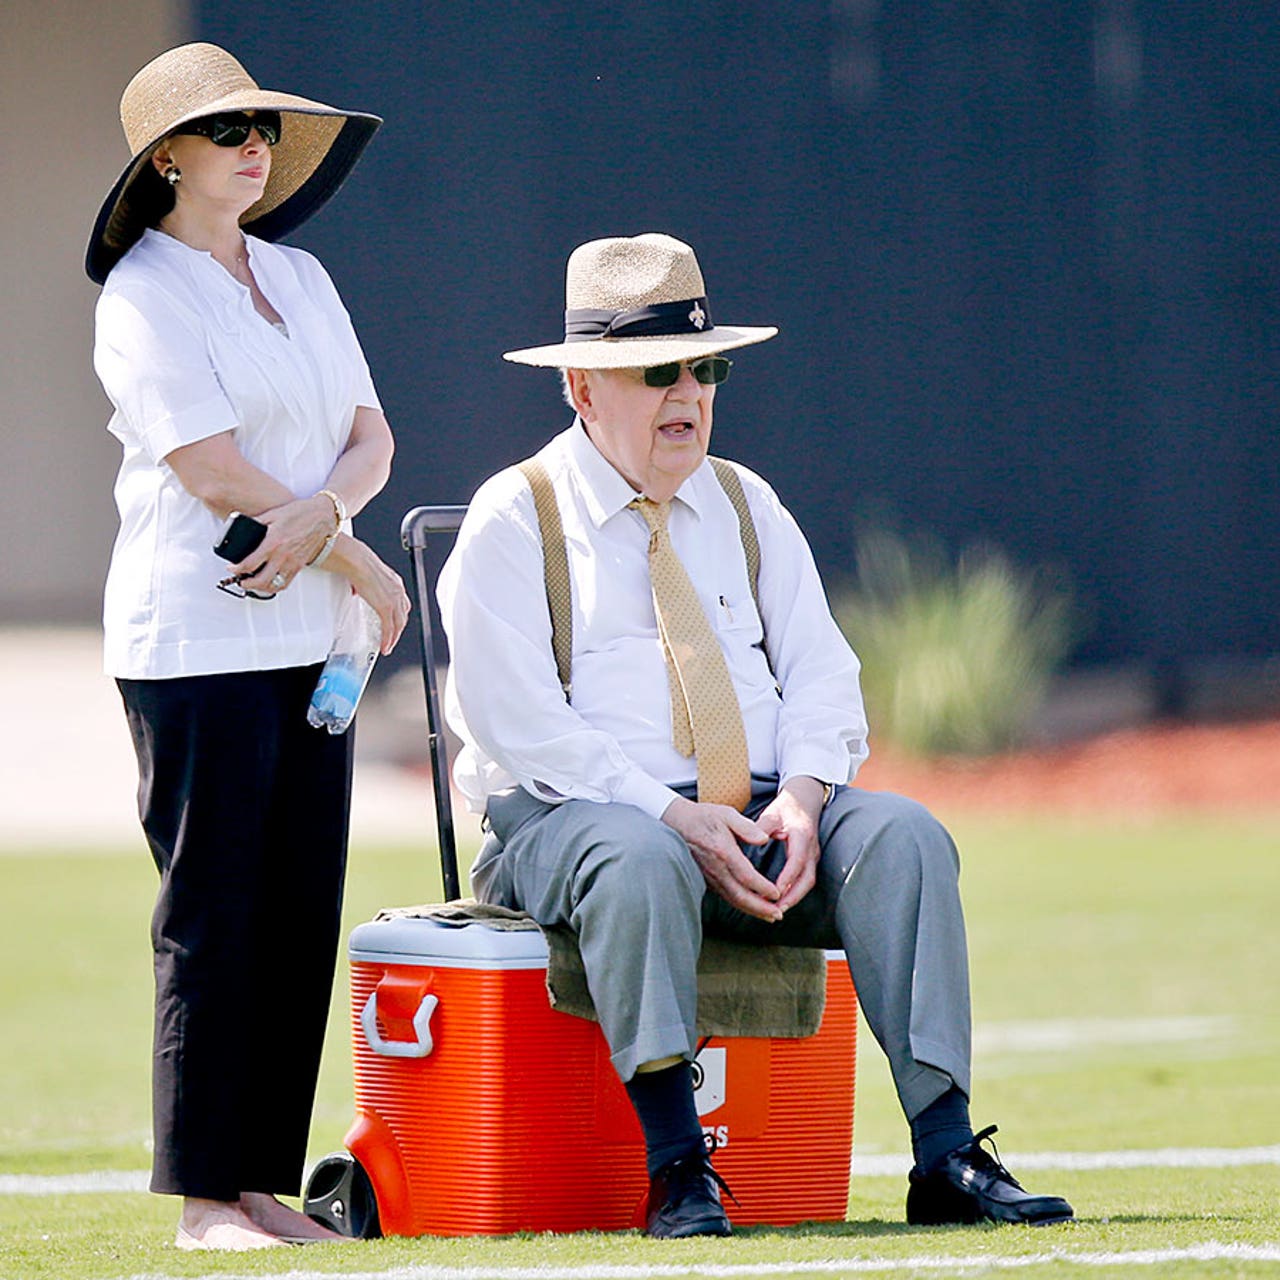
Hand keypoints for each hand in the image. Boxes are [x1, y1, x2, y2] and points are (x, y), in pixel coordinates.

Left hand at [232, 495, 333, 594]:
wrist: (322, 517)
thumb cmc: (299, 513)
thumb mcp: (273, 514)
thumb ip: (256, 522)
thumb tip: (241, 528)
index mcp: (273, 541)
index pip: (250, 563)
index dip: (237, 569)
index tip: (232, 568)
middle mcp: (283, 555)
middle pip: (261, 579)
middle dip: (246, 583)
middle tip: (240, 581)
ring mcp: (293, 562)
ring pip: (274, 584)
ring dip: (261, 588)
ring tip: (253, 584)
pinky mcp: (300, 565)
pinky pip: (286, 583)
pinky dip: (275, 586)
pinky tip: (270, 582)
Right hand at [324, 535, 411, 653]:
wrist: (356, 560)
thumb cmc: (357, 562)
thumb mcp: (365, 574)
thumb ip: (364, 583)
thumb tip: (355, 589)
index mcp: (395, 582)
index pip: (402, 603)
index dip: (399, 615)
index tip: (394, 623)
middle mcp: (398, 591)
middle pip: (402, 616)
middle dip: (398, 630)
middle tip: (391, 639)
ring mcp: (394, 599)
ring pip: (398, 625)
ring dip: (393, 638)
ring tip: (388, 646)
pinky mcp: (386, 607)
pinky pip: (389, 628)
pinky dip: (388, 639)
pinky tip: (385, 646)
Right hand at [661, 797, 781, 921]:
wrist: (677, 822)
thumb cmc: (704, 816)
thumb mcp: (727, 814)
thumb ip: (747, 827)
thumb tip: (764, 839)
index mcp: (723, 851)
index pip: (746, 876)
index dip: (762, 888)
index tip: (777, 894)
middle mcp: (716, 868)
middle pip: (740, 895)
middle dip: (760, 908)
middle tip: (778, 915)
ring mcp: (709, 876)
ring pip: (732, 899)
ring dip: (752, 910)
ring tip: (770, 916)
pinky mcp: (707, 879)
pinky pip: (725, 896)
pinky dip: (740, 904)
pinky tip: (752, 906)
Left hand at [755, 776, 825, 914]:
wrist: (805, 800)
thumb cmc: (787, 806)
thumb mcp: (772, 813)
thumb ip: (761, 827)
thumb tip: (752, 840)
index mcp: (802, 835)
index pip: (797, 860)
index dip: (787, 877)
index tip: (775, 890)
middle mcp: (811, 848)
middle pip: (807, 878)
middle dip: (793, 896)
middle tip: (776, 909)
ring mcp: (813, 855)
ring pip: (808, 882)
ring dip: (794, 897)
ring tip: (776, 910)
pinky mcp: (811, 860)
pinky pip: (805, 880)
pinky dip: (795, 892)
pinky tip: (781, 901)